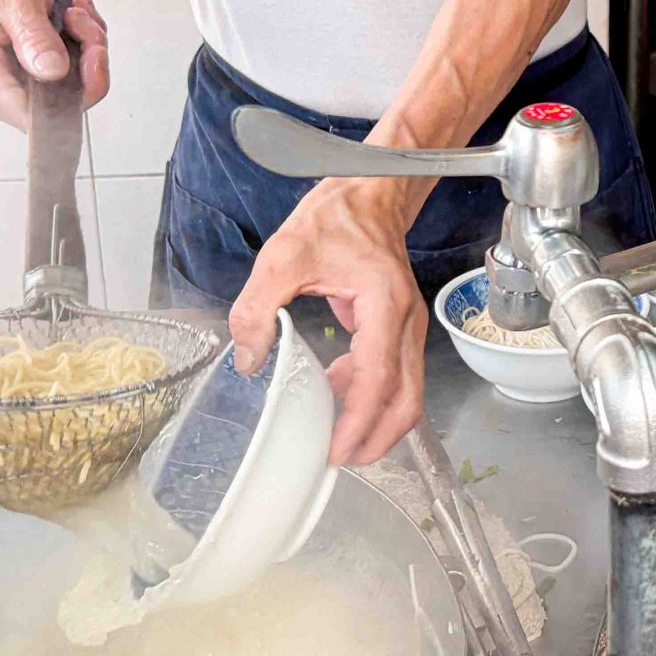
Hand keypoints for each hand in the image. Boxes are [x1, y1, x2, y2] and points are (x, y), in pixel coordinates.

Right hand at [0, 0, 108, 127]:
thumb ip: (32, 32)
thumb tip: (51, 71)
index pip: (14, 107)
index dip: (58, 104)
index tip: (91, 63)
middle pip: (46, 103)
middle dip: (83, 65)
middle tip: (83, 23)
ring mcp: (4, 84)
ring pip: (63, 92)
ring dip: (85, 55)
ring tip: (77, 16)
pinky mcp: (24, 81)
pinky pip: (65, 82)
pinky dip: (81, 54)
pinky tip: (74, 25)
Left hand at [230, 180, 424, 466]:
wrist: (369, 194)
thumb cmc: (336, 218)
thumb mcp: (283, 256)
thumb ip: (258, 306)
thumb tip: (248, 357)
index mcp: (384, 304)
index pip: (379, 376)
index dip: (361, 419)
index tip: (339, 448)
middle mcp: (406, 321)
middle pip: (408, 398)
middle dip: (380, 438)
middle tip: (344, 461)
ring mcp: (407, 327)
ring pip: (406, 391)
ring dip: (376, 421)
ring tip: (338, 439)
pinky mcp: (399, 329)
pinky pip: (393, 375)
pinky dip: (370, 395)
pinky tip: (337, 393)